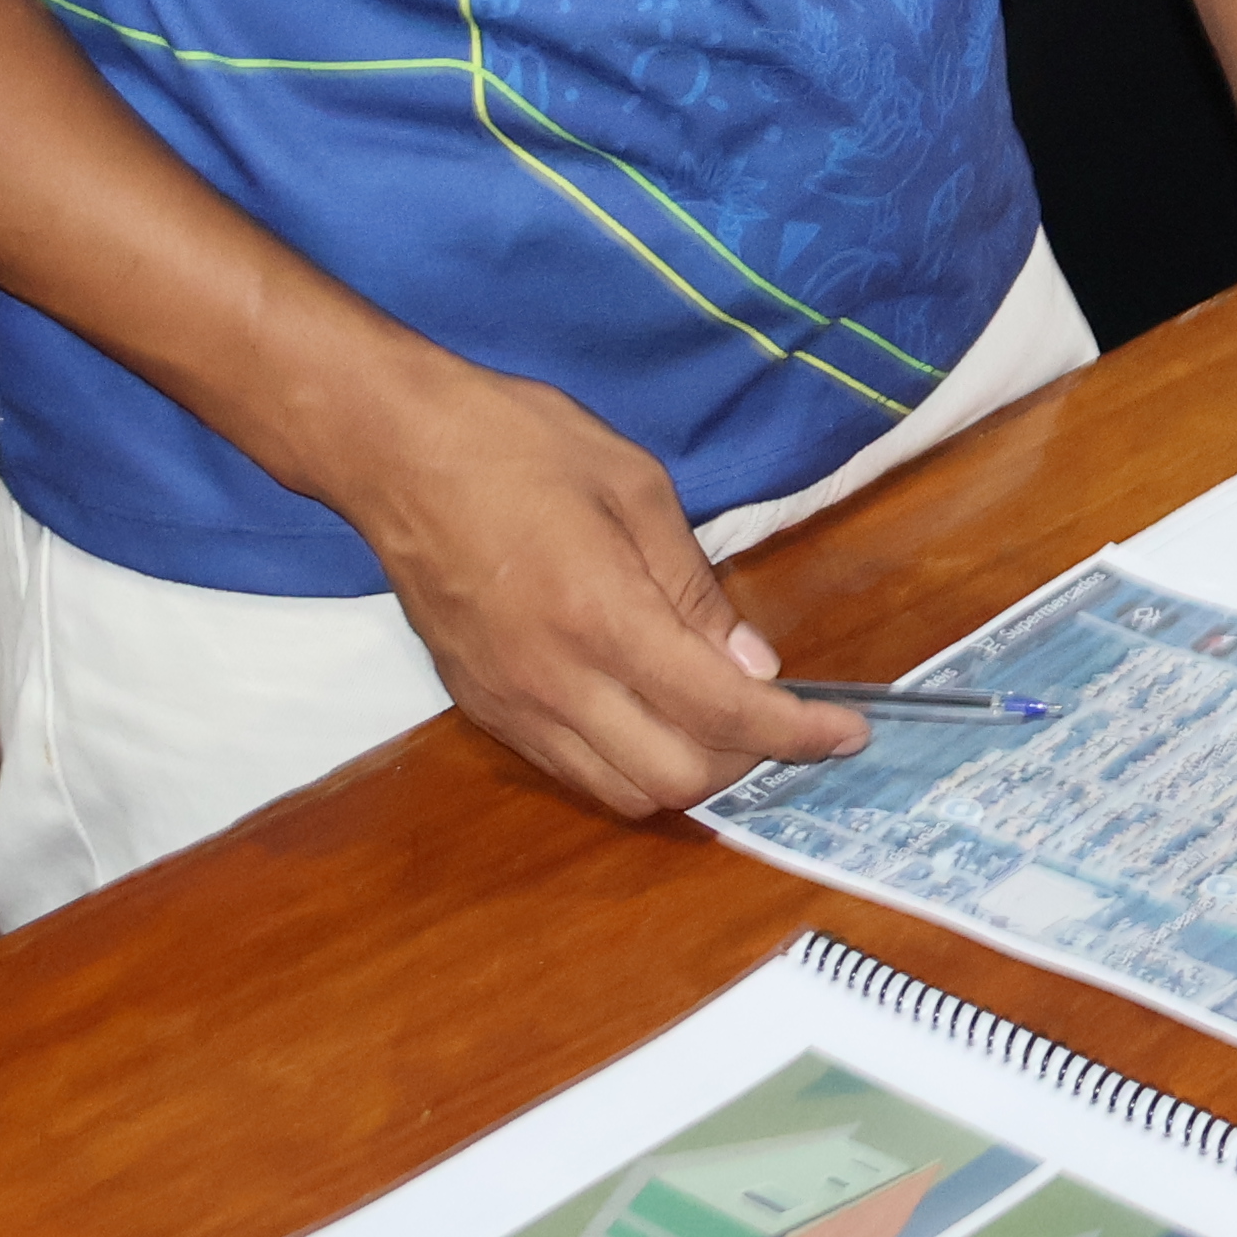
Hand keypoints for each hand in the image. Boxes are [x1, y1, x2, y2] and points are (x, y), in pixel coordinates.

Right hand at [313, 356, 870, 815]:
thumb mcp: (633, 485)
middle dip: (746, 762)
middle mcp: (554, 681)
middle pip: (676, 780)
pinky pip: (571, 769)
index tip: (846, 731)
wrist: (391, 450)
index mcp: (601, 616)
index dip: (798, 733)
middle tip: (780, 717)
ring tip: (721, 722)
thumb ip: (695, 585)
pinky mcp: (480, 706)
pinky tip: (649, 713)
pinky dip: (627, 761)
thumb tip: (752, 663)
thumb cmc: (513, 444)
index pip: (722, 711)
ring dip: (685, 772)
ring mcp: (510, 704)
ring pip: (621, 792)